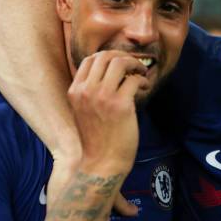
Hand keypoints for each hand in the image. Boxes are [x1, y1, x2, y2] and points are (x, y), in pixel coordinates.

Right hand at [68, 50, 149, 174]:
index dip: (108, 57)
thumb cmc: (96, 140)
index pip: (89, 60)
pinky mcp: (121, 105)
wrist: (101, 164)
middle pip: (105, 56)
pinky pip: (135, 79)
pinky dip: (143, 80)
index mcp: (75, 91)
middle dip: (123, 57)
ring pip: (120, 63)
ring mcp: (103, 97)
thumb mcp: (83, 112)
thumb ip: (90, 93)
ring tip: (141, 74)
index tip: (120, 64)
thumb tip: (110, 76)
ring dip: (135, 64)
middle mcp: (86, 91)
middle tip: (134, 66)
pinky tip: (145, 87)